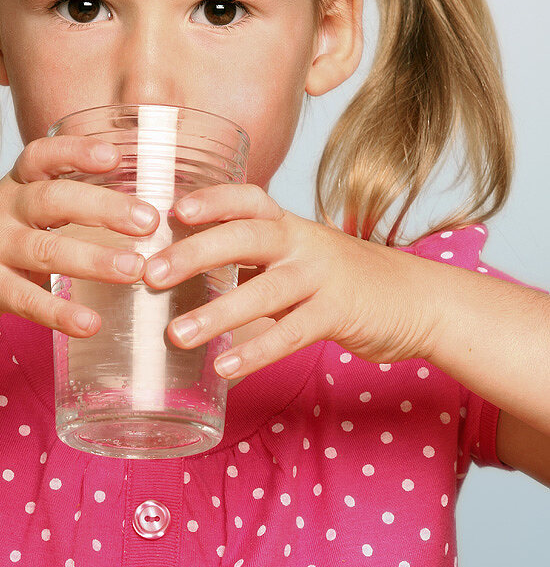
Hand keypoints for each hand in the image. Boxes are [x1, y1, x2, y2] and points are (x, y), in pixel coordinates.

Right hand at [0, 135, 158, 355]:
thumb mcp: (13, 223)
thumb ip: (58, 213)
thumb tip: (132, 211)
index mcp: (12, 191)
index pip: (41, 156)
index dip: (77, 150)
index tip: (116, 155)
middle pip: (52, 198)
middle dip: (104, 206)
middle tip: (149, 220)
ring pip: (45, 248)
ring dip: (94, 259)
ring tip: (135, 269)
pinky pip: (25, 299)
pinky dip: (60, 313)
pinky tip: (90, 324)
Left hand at [141, 184, 440, 378]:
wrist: (416, 299)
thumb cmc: (340, 279)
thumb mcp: (298, 256)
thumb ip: (251, 260)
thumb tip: (181, 272)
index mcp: (288, 225)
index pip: (247, 198)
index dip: (211, 199)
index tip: (173, 209)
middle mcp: (302, 243)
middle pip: (246, 236)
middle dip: (196, 253)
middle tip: (150, 274)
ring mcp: (322, 277)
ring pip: (265, 290)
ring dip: (218, 313)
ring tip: (177, 335)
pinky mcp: (338, 314)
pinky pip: (291, 334)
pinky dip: (256, 352)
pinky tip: (224, 369)